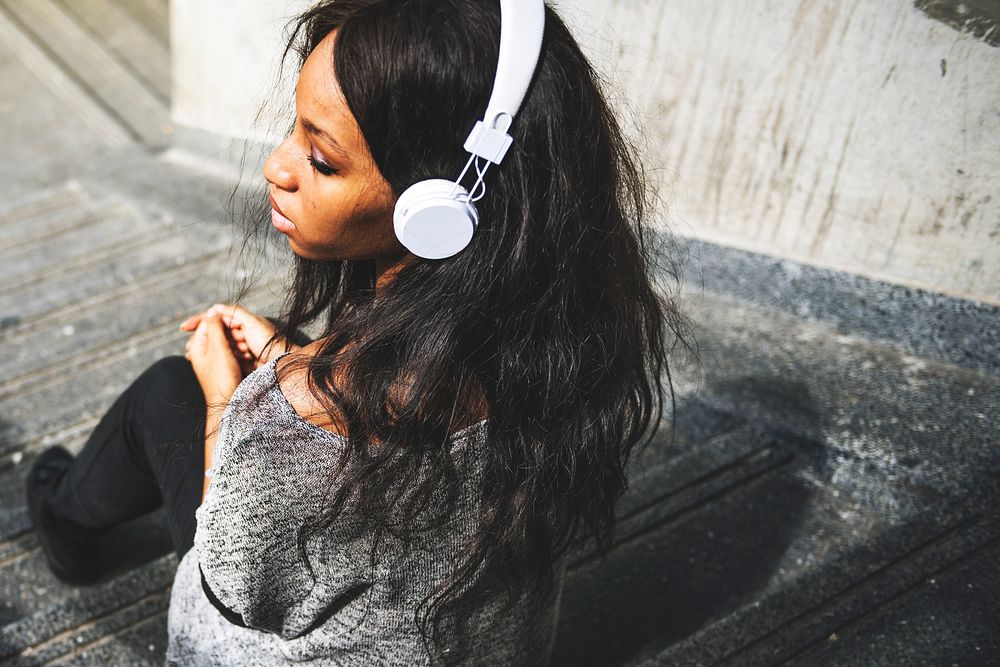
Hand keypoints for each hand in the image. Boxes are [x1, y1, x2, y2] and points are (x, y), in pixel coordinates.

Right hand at [180, 304, 299, 371]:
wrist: (282, 364)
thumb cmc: (270, 341)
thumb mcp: (253, 323)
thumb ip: (235, 313)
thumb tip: (214, 308)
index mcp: (241, 323)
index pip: (216, 319)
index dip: (200, 322)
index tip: (184, 327)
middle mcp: (239, 334)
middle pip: (215, 334)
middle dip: (203, 340)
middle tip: (189, 350)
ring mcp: (240, 349)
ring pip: (218, 348)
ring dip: (212, 351)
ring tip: (204, 357)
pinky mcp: (241, 362)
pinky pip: (225, 359)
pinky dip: (218, 361)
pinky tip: (211, 365)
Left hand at [183, 313, 243, 404]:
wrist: (228, 402)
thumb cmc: (222, 376)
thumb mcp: (218, 348)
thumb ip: (215, 327)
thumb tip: (213, 311)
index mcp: (197, 345)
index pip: (207, 322)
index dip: (223, 321)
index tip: (237, 327)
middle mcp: (202, 351)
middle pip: (217, 331)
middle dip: (231, 333)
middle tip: (242, 340)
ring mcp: (212, 359)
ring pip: (226, 340)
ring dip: (237, 342)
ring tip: (245, 351)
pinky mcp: (222, 365)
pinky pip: (231, 351)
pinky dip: (239, 350)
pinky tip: (246, 356)